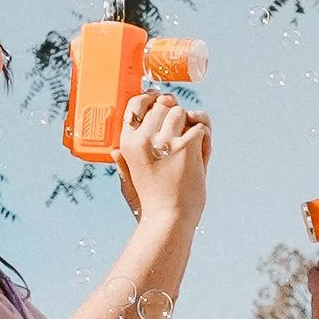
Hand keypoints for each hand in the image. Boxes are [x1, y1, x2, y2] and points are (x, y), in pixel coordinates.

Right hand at [113, 90, 210, 230]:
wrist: (168, 220)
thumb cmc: (149, 205)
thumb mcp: (128, 184)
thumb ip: (123, 165)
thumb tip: (113, 151)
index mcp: (127, 144)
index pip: (136, 105)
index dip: (150, 98)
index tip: (159, 100)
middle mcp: (144, 138)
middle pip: (164, 105)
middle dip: (175, 113)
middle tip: (181, 128)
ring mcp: (166, 140)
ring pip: (183, 113)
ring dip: (191, 125)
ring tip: (191, 146)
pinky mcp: (186, 146)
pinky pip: (201, 128)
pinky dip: (205, 139)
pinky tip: (200, 155)